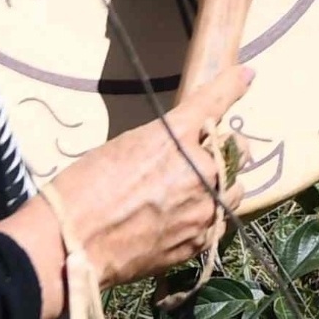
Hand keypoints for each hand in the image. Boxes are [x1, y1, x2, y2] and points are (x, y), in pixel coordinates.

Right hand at [3, 60, 254, 308]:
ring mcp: (204, 208)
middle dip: (226, 148)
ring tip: (197, 190)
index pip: (214, 101)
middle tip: (206, 154)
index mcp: (176, 136)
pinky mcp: (200, 241)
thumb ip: (163, 143)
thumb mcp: (124, 146)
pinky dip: (210, 215)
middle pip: (239, 149)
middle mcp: (200, 169)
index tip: (245, 76)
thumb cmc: (84, 188)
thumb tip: (182, 145)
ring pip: (236, 188)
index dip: (232, 85)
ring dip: (223, 183)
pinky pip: (220, 221)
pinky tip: (188, 217)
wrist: (72, 242)